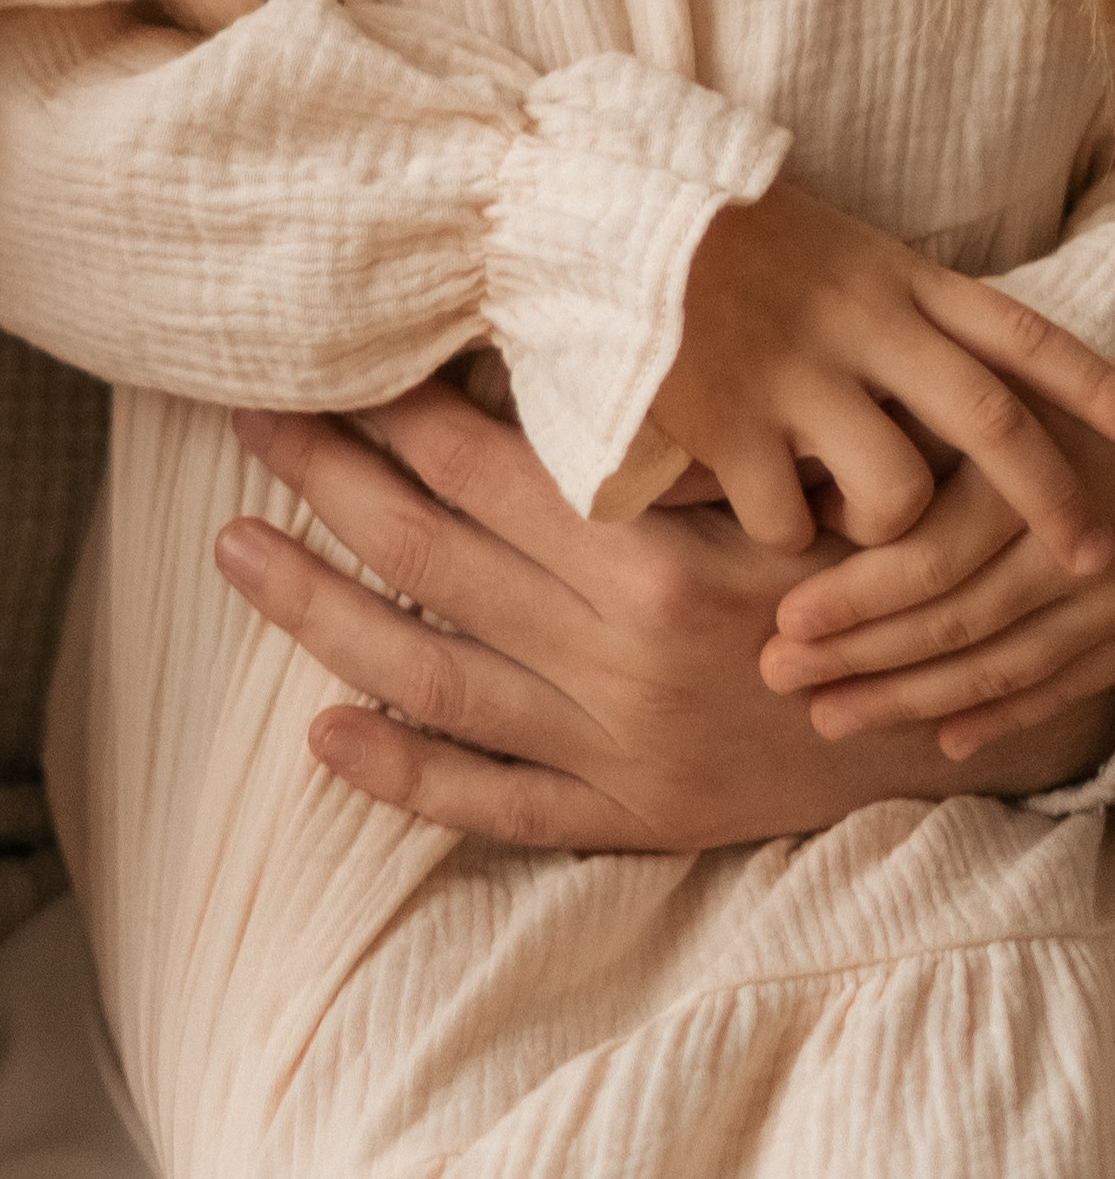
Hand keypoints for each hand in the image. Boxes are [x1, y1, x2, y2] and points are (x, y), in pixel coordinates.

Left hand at [213, 384, 1109, 850]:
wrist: (944, 710)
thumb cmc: (846, 565)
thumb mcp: (764, 486)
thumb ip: (645, 445)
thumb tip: (510, 370)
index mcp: (645, 557)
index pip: (472, 466)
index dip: (380, 412)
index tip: (314, 364)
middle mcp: (612, 654)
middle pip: (423, 554)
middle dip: (320, 482)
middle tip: (244, 422)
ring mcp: (611, 745)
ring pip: (424, 675)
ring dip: (316, 610)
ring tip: (233, 550)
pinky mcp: (627, 813)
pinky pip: (491, 802)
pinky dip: (401, 775)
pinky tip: (321, 733)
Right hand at [651, 185, 1114, 563]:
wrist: (591, 207)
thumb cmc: (713, 226)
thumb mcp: (827, 242)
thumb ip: (895, 301)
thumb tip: (970, 370)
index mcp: (889, 273)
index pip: (1021, 332)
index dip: (1096, 388)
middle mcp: (856, 323)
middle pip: (988, 425)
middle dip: (1052, 501)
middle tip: (1090, 558)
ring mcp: (790, 373)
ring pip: (897, 494)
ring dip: (892, 531)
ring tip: (855, 519)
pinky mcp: (723, 422)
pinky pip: (790, 525)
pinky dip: (790, 539)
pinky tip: (764, 510)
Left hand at [765, 385, 1114, 759]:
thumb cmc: (1034, 390)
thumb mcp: (970, 384)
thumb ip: (902, 432)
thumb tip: (806, 496)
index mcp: (1025, 473)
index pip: (932, 557)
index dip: (856, 598)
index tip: (785, 621)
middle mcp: (1077, 539)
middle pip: (958, 618)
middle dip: (862, 657)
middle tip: (779, 675)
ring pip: (1004, 665)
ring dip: (913, 700)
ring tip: (831, 716)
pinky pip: (1066, 685)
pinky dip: (1005, 717)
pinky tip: (946, 742)